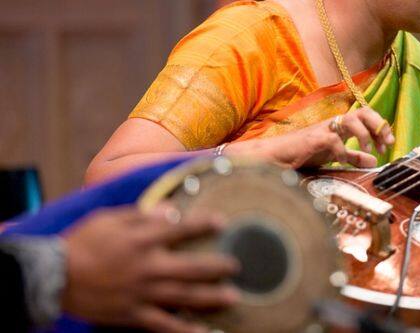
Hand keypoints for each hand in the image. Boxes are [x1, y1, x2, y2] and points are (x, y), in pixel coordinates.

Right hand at [62, 205, 239, 332]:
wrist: (52, 277)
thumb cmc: (81, 243)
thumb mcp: (109, 219)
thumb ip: (142, 214)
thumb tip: (172, 209)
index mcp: (142, 240)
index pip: (181, 229)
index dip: (205, 224)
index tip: (223, 222)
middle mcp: (148, 267)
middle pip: (192, 267)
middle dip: (217, 266)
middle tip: (237, 265)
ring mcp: (143, 293)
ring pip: (185, 296)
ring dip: (211, 297)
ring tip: (233, 296)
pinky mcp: (134, 314)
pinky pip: (166, 326)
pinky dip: (187, 331)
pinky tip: (207, 332)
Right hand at [226, 107, 394, 168]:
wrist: (276, 156)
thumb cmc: (303, 154)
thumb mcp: (333, 156)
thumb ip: (353, 157)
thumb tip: (374, 160)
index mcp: (340, 126)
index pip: (366, 117)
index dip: (381, 127)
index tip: (389, 144)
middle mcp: (334, 124)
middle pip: (363, 111)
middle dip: (379, 124)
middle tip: (387, 142)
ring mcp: (323, 129)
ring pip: (351, 119)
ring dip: (364, 134)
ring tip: (370, 150)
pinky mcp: (313, 139)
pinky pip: (334, 140)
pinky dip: (342, 152)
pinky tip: (341, 163)